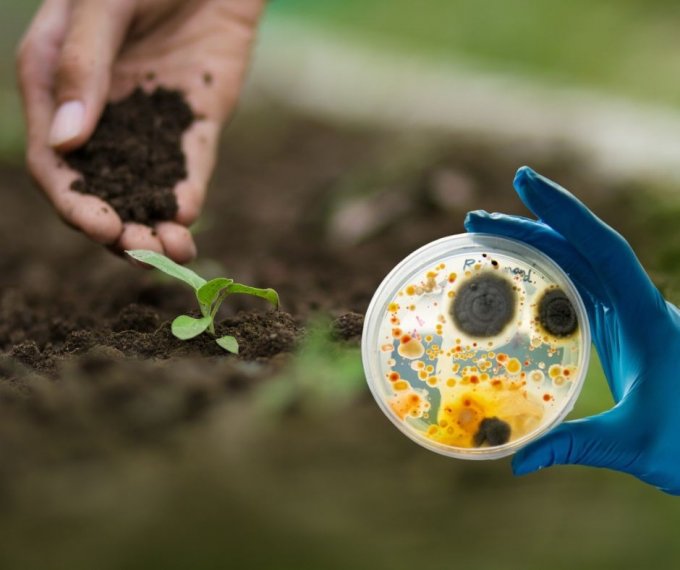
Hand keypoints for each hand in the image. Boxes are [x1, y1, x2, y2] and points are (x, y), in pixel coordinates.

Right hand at [17, 0, 265, 262]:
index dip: (76, 202)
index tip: (102, 229)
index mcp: (57, 86)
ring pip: (145, 186)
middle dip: (119, 227)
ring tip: (176, 251)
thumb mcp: (101, 5)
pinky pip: (187, 166)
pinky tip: (189, 216)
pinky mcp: (192, 120)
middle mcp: (101, 114)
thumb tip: (66, 144)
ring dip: (156, 225)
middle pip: (102, 186)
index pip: (57, 163)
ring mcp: (148, 120)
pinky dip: (186, 195)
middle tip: (143, 253)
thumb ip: (82, 67)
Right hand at [464, 166, 679, 494]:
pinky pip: (578, 287)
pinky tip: (515, 279)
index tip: (524, 180)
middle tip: (475, 217)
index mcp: (646, 314)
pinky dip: (544, 273)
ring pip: (577, 263)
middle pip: (580, 247)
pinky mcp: (618, 328)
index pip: (603, 247)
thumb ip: (573, 446)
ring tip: (485, 238)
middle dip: (530, 224)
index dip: (564, 211)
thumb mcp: (633, 444)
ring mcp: (627, 314)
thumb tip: (516, 462)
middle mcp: (637, 303)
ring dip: (534, 245)